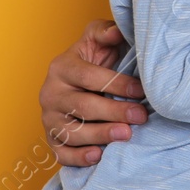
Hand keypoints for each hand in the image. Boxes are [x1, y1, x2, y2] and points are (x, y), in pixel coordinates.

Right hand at [39, 19, 149, 166]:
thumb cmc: (93, 60)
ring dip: (101, 135)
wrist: (77, 82)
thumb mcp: (97, 40)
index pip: (89, 77)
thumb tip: (118, 31)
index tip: (141, 91)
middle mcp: (50, 93)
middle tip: (140, 116)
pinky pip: (61, 153)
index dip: (117, 84)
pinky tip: (98, 155)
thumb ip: (106, 32)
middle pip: (82, 107)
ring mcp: (49, 118)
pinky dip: (78, 157)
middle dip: (114, 112)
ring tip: (126, 135)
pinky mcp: (52, 139)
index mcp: (61, 67)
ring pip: (72, 132)